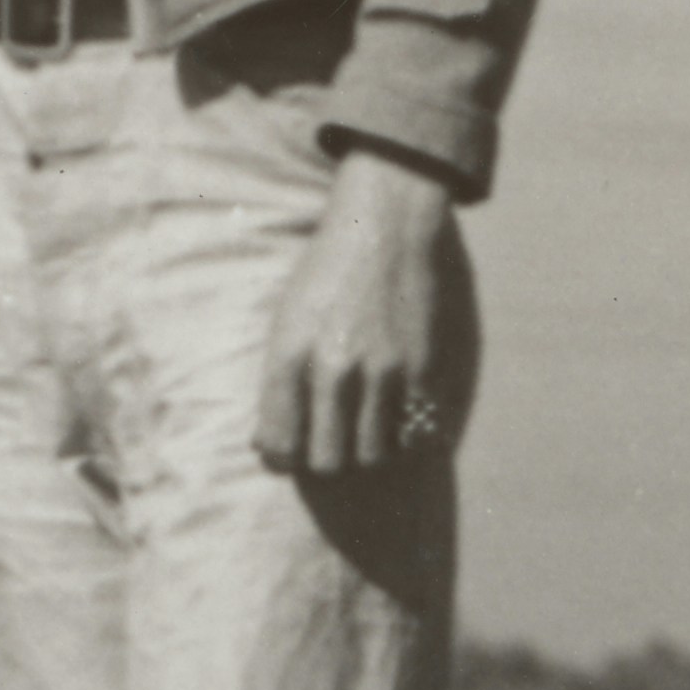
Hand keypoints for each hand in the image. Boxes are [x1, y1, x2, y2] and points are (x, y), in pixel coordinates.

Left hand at [256, 143, 470, 483]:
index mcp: (291, 355)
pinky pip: (413, 435)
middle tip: (328, 440)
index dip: (281, 457)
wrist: (386, 227)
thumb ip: (277, 382)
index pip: (279, 445)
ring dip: (365, 450)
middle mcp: (335, 369)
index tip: (289, 450)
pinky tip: (395, 418)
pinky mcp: (422, 370)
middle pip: (328, 462)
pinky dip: (404, 436)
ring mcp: (382, 373)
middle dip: (324, 459)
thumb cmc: (327, 272)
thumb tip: (267, 444)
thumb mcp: (286, 319)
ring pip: (373, 456)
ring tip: (362, 428)